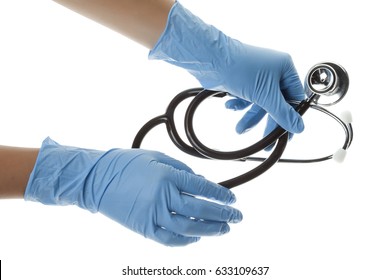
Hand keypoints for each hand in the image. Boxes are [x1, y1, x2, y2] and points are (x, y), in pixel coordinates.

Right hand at [25, 138, 241, 245]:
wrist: (97, 179)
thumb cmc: (126, 164)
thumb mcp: (157, 157)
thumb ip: (181, 170)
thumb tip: (200, 182)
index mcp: (167, 176)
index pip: (202, 187)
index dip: (220, 194)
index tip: (232, 199)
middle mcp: (162, 197)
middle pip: (199, 210)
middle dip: (223, 214)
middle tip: (236, 217)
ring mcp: (152, 215)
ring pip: (188, 228)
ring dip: (209, 230)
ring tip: (224, 229)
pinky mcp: (143, 228)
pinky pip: (169, 240)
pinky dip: (186, 240)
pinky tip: (197, 237)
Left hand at [149, 2, 304, 134]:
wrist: (210, 59)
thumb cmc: (238, 67)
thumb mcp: (265, 95)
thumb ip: (282, 113)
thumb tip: (298, 126)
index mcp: (284, 68)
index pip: (294, 97)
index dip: (290, 117)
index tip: (286, 135)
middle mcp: (272, 71)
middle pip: (276, 103)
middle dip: (268, 122)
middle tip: (267, 142)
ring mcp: (257, 76)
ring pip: (260, 103)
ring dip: (250, 117)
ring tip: (240, 129)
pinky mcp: (242, 81)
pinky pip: (247, 99)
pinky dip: (240, 105)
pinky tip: (231, 106)